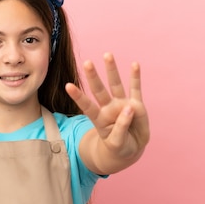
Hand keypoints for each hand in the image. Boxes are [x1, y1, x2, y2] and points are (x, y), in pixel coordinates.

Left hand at [65, 53, 149, 172]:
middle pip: (99, 90)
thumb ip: (120, 128)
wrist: (132, 148)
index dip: (78, 96)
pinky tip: (134, 64)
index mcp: (99, 119)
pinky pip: (135, 88)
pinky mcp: (136, 104)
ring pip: (116, 84)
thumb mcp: (116, 144)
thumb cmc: (119, 147)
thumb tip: (128, 108)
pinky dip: (135, 77)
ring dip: (112, 70)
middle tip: (87, 62)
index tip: (68, 86)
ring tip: (107, 55)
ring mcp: (122, 104)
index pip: (87, 105)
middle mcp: (109, 108)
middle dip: (93, 77)